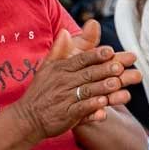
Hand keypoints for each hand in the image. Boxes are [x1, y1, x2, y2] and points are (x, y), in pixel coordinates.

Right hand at [14, 26, 141, 140]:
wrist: (28, 118)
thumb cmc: (40, 91)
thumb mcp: (46, 68)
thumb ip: (58, 50)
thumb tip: (65, 31)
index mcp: (60, 69)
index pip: (80, 59)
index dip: (95, 55)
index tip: (110, 51)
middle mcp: (62, 82)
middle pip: (87, 74)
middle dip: (104, 70)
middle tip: (120, 66)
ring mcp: (64, 99)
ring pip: (86, 91)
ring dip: (102, 88)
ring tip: (117, 84)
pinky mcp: (66, 116)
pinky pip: (81, 110)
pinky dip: (92, 108)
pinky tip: (103, 106)